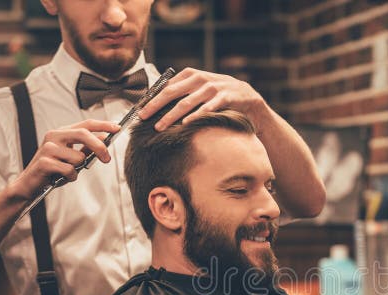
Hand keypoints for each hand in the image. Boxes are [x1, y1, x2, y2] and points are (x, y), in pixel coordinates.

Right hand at [8, 120, 119, 200]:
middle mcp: (54, 136)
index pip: (85, 124)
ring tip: (67, 172)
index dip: (103, 125)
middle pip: (84, 134)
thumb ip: (86, 147)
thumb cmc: (53, 171)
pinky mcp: (44, 161)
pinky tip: (60, 177)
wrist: (30, 184)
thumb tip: (104, 138)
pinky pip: (70, 170)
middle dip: (99, 147)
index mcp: (61, 133)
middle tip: (106, 159)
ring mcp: (48, 148)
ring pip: (78, 157)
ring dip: (78, 169)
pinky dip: (70, 177)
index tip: (117, 128)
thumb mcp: (72, 157)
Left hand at [137, 68, 264, 130]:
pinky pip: (207, 108)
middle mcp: (199, 78)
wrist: (247, 98)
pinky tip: (186, 124)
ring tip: (160, 126)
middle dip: (155, 106)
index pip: (165, 86)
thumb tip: (154, 102)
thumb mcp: (199, 89)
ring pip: (186, 102)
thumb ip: (182, 91)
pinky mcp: (225, 97)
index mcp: (190, 74)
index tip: (139, 110)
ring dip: (171, 116)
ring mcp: (213, 87)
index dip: (151, 98)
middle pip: (171, 92)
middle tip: (142, 117)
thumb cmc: (218, 96)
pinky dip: (196, 116)